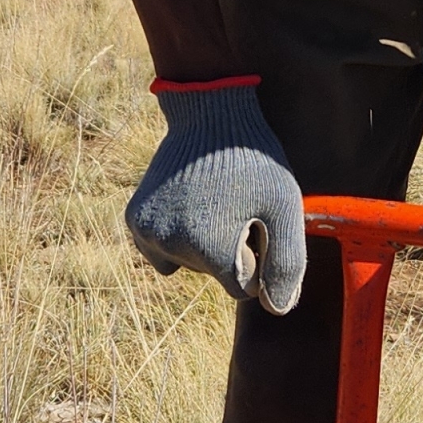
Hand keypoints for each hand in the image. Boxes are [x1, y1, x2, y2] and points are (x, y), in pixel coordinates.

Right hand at [125, 83, 305, 313]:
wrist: (211, 113)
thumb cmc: (255, 160)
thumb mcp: (285, 207)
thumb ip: (287, 264)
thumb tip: (277, 309)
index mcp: (211, 249)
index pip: (242, 288)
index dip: (256, 256)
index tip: (256, 222)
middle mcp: (172, 245)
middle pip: (213, 275)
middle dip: (228, 250)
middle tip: (236, 206)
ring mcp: (148, 232)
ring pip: (186, 264)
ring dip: (202, 244)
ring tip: (215, 202)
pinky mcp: (135, 219)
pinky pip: (160, 250)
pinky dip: (177, 237)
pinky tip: (190, 205)